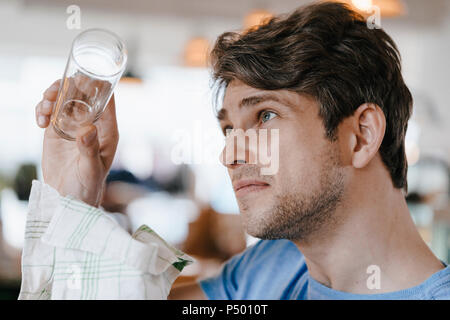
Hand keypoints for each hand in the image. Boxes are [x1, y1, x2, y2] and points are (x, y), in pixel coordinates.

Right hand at [35, 79, 118, 206]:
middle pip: (82, 92)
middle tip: (53, 93)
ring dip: (52, 96)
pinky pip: (50, 111)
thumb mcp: (91, 169)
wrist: (68, 200)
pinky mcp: (56, 131)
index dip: (96, 83)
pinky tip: (40, 121)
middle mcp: (92, 123)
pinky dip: (42, 109)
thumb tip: (88, 129)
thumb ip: (89, 149)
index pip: (107, 98)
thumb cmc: (87, 187)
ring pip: (64, 99)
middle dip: (68, 86)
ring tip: (45, 108)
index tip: (81, 77)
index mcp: (107, 129)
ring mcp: (73, 126)